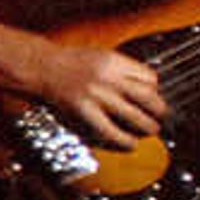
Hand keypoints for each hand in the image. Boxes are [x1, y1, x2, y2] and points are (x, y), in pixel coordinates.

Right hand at [44, 42, 167, 150]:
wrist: (39, 66)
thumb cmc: (67, 62)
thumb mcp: (99, 56)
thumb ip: (120, 70)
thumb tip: (144, 88)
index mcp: (114, 61)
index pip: (150, 78)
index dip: (155, 90)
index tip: (151, 97)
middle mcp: (109, 78)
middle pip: (149, 98)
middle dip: (160, 111)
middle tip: (160, 117)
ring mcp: (97, 96)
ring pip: (136, 117)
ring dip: (148, 128)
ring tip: (149, 131)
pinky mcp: (85, 111)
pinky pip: (112, 131)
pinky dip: (126, 140)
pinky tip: (130, 143)